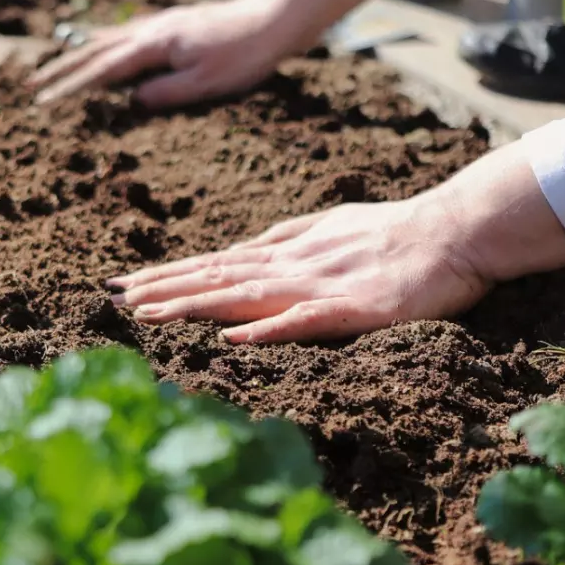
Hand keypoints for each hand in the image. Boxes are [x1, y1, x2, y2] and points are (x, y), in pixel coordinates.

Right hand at [29, 0, 296, 108]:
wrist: (273, 20)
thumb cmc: (243, 56)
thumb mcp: (204, 84)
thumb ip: (164, 93)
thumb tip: (130, 102)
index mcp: (155, 46)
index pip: (102, 71)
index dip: (71, 87)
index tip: (44, 101)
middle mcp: (152, 31)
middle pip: (96, 51)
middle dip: (63, 70)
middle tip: (34, 85)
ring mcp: (162, 25)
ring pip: (110, 40)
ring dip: (81, 55)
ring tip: (58, 66)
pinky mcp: (174, 26)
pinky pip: (129, 34)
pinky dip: (108, 42)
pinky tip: (107, 46)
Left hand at [107, 196, 491, 343]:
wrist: (454, 229)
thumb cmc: (393, 230)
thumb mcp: (329, 227)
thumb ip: (286, 238)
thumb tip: (243, 248)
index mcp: (286, 251)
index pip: (214, 264)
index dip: (168, 274)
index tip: (124, 283)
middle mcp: (292, 265)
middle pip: (216, 277)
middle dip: (161, 288)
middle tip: (111, 298)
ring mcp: (319, 285)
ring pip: (244, 295)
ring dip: (193, 304)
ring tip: (146, 313)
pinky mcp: (353, 308)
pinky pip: (304, 320)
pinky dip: (266, 329)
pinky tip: (231, 337)